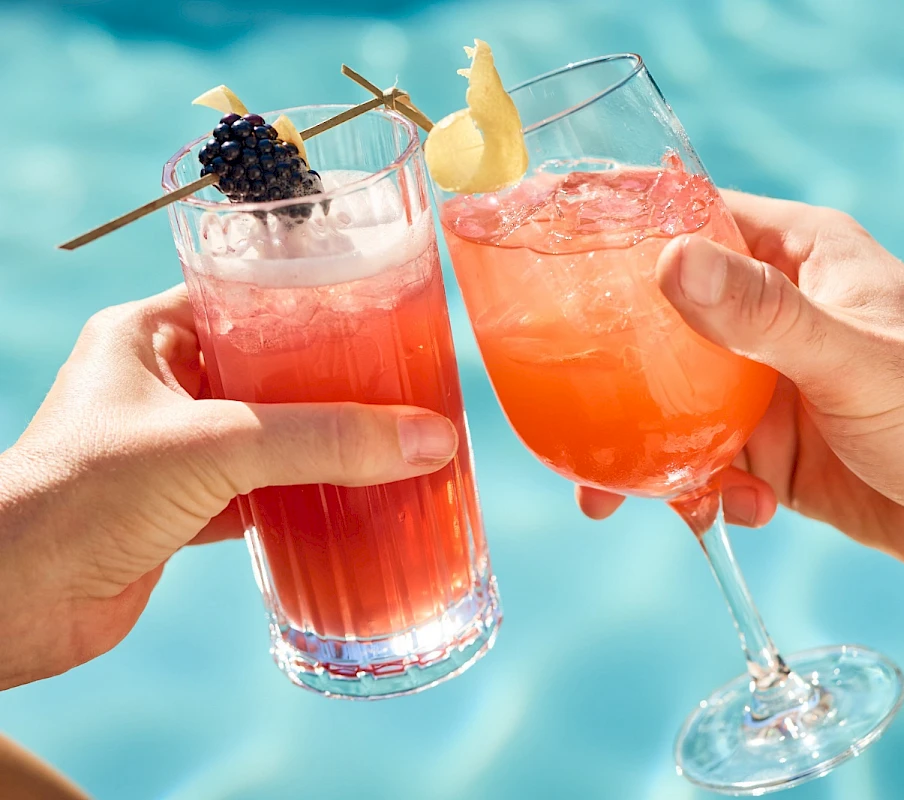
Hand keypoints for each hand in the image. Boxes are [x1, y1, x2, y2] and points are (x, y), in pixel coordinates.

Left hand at [0, 286, 459, 689]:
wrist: (13, 605)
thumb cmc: (80, 497)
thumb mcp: (215, 446)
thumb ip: (323, 440)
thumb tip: (428, 439)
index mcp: (148, 337)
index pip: (244, 297)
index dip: (309, 302)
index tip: (374, 312)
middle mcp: (159, 386)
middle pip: (267, 370)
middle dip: (328, 382)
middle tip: (394, 380)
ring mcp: (171, 450)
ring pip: (266, 436)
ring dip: (319, 445)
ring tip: (386, 438)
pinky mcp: (182, 508)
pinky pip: (258, 492)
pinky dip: (301, 499)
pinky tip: (347, 501)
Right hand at [578, 191, 903, 578]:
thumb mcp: (860, 358)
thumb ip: (768, 318)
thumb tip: (670, 264)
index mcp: (794, 259)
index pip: (694, 214)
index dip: (623, 221)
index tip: (552, 235)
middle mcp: (769, 315)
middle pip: (659, 320)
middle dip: (608, 364)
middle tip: (559, 398)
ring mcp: (761, 384)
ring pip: (668, 401)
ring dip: (639, 448)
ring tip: (612, 497)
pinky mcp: (764, 447)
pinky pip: (699, 459)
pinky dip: (695, 490)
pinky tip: (731, 510)